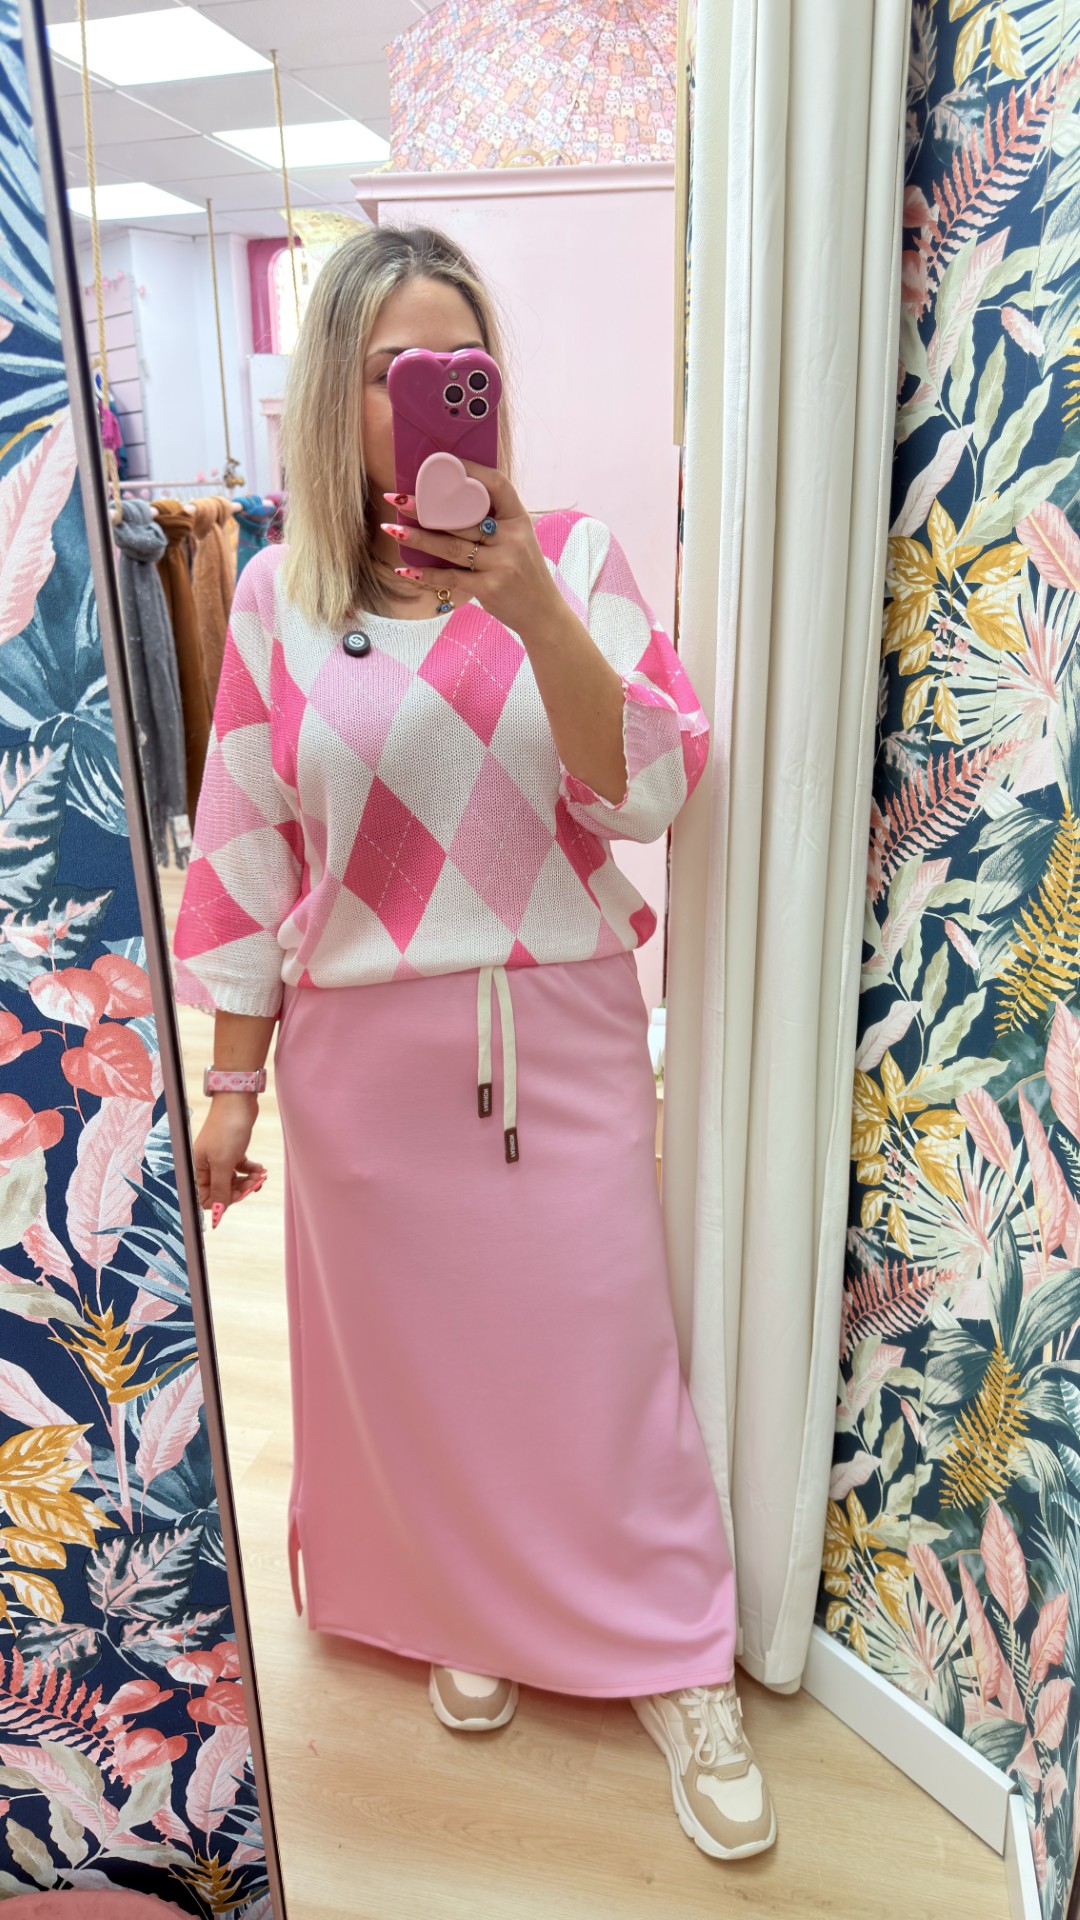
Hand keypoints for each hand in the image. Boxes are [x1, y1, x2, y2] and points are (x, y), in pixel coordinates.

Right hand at [193, 1096, 266, 1227]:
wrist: (238, 1100)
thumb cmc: (227, 1129)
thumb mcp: (223, 1163)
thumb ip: (220, 1189)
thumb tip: (217, 1213)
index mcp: (198, 1169)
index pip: (207, 1198)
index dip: (223, 1201)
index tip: (239, 1195)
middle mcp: (207, 1165)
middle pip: (222, 1191)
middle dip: (240, 1190)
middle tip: (254, 1184)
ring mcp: (220, 1158)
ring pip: (234, 1180)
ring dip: (248, 1181)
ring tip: (260, 1176)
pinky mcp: (232, 1151)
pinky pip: (241, 1168)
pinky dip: (251, 1170)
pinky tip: (261, 1169)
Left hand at [381, 461, 559, 634]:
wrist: (543, 614)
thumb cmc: (525, 574)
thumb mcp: (519, 541)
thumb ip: (494, 524)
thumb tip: (450, 504)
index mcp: (520, 520)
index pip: (497, 485)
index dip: (470, 471)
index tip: (442, 464)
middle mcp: (512, 538)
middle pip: (462, 517)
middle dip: (425, 507)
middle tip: (397, 499)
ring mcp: (501, 564)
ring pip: (450, 547)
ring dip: (417, 539)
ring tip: (391, 529)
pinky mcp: (489, 588)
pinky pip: (450, 577)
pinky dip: (426, 575)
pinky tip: (405, 571)